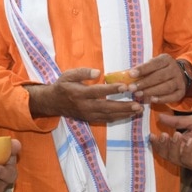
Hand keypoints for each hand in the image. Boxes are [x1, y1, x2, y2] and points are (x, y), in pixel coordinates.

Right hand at [26, 67, 140, 123]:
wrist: (53, 103)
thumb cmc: (63, 86)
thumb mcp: (68, 75)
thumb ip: (82, 72)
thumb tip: (97, 72)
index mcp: (78, 93)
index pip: (97, 92)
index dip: (111, 90)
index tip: (125, 86)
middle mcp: (84, 106)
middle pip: (106, 107)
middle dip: (123, 106)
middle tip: (138, 104)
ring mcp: (87, 114)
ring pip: (108, 116)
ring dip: (124, 114)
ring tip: (138, 110)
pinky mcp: (90, 119)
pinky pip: (106, 119)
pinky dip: (119, 118)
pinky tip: (129, 114)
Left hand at [128, 54, 186, 104]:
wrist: (181, 74)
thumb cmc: (160, 69)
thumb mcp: (153, 65)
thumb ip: (142, 69)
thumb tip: (126, 75)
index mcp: (166, 60)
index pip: (154, 64)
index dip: (142, 69)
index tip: (131, 74)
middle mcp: (174, 69)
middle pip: (159, 76)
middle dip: (144, 83)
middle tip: (132, 88)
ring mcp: (179, 81)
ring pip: (166, 87)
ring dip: (151, 91)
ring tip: (138, 94)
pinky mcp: (181, 92)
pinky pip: (172, 97)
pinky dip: (162, 99)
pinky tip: (152, 100)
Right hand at [149, 113, 191, 169]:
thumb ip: (177, 121)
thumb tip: (160, 117)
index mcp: (178, 143)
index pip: (163, 145)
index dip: (156, 141)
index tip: (152, 134)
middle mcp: (180, 153)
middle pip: (165, 153)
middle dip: (162, 145)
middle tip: (164, 135)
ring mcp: (188, 159)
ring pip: (173, 157)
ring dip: (173, 147)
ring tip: (176, 135)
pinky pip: (186, 159)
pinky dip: (186, 150)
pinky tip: (189, 141)